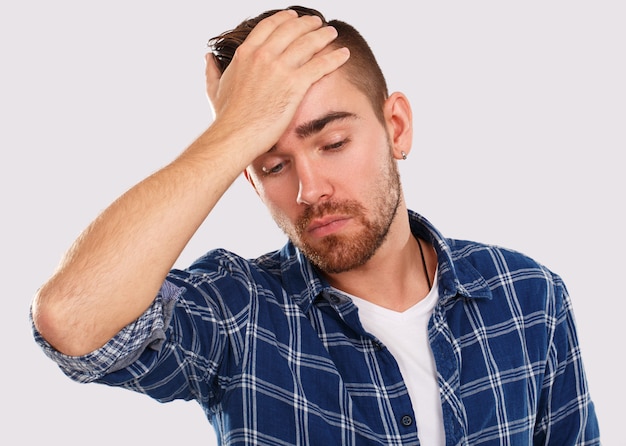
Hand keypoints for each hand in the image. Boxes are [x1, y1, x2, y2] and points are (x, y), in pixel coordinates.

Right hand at [204, 10, 349, 157]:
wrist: (235, 135)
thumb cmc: (226, 118)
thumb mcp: (215, 88)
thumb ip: (213, 71)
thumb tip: (208, 58)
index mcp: (246, 54)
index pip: (269, 26)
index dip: (284, 19)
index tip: (294, 18)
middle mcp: (263, 56)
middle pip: (291, 30)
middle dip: (307, 24)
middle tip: (317, 23)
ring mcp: (280, 69)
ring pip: (308, 43)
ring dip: (323, 35)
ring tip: (332, 33)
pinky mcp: (295, 84)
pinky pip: (320, 64)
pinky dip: (334, 57)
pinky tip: (343, 53)